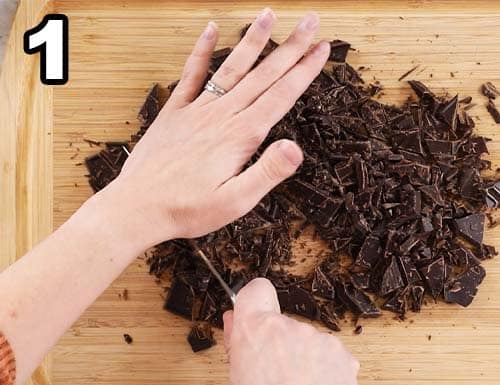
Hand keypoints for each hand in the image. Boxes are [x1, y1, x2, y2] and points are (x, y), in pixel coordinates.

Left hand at [104, 11, 329, 246]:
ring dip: (252, 40)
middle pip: (263, 74)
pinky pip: (192, 74)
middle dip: (290, 47)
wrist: (138, 207)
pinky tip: (210, 29)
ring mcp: (198, 110)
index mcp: (241, 136)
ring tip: (269, 14)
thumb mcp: (237, 201)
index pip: (281, 96)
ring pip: (232, 67)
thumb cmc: (189, 210)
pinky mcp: (176, 113)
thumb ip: (267, 172)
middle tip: (310, 21)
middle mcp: (222, 115)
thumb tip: (295, 147)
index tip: (322, 49)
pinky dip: (201, 50)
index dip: (304, 71)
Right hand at [223, 278, 361, 384]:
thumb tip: (236, 323)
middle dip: (282, 343)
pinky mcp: (341, 351)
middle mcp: (288, 327)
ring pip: (308, 342)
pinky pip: (330, 355)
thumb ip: (239, 344)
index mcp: (255, 329)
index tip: (256, 312)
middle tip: (278, 373)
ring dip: (305, 359)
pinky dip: (326, 369)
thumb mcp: (239, 379)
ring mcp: (317, 338)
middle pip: (284, 324)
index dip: (256, 300)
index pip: (256, 290)